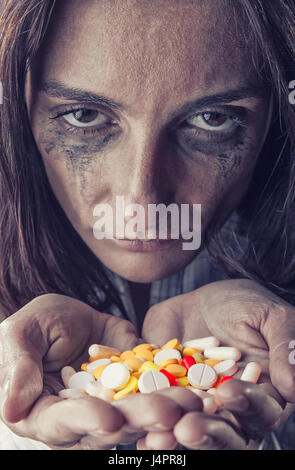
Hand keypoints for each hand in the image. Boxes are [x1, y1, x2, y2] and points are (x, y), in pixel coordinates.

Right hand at [0, 294, 200, 449]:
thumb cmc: (32, 326)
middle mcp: (84, 418)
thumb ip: (18, 370)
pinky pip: (158, 389)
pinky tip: (203, 386)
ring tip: (195, 400)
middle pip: (111, 424)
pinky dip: (179, 389)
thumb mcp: (19, 337)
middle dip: (141, 417)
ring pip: (141, 412)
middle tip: (171, 411)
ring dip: (168, 408)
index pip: (64, 424)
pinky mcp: (136, 385)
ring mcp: (114, 402)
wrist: (64, 316)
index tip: (109, 419)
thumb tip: (11, 408)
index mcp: (47, 413)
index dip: (85, 422)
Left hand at [140, 278, 294, 448]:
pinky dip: (146, 422)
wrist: (204, 298)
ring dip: (173, 437)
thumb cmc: (246, 305)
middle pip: (224, 433)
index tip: (228, 392)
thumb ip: (286, 349)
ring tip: (156, 439)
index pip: (260, 411)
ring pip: (188, 430)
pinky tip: (134, 428)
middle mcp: (228, 410)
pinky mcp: (167, 398)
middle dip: (207, 433)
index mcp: (261, 395)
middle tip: (187, 429)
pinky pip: (157, 414)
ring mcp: (195, 406)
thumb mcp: (270, 318)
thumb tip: (294, 388)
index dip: (246, 405)